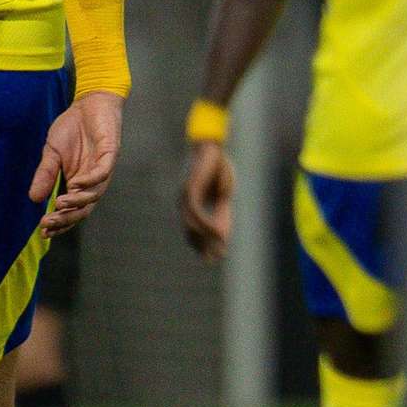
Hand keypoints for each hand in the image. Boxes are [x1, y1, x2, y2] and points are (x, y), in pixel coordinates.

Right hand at [32, 90, 123, 236]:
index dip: (60, 222)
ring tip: (60, 204)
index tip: (43, 231)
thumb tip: (33, 199)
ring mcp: (102, 167)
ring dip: (78, 202)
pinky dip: (90, 180)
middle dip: (67, 218)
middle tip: (48, 223)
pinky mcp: (110, 152)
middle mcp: (92, 179)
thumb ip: (45, 174)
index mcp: (78, 182)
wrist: (88, 102)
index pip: (72, 210)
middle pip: (84, 208)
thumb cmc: (72, 128)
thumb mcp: (51, 153)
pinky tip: (76, 184)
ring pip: (95, 194)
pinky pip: (103, 172)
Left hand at [179, 138, 234, 259]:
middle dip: (203, 247)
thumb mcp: (221, 193)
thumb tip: (222, 232)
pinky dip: (208, 225)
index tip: (213, 257)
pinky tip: (219, 233)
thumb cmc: (217, 166)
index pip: (193, 230)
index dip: (203, 245)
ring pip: (193, 226)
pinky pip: (198, 214)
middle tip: (214, 259)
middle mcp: (184, 203)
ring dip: (207, 239)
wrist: (212, 146)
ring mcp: (185, 197)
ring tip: (219, 249)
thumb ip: (220, 211)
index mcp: (190, 203)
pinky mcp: (190, 190)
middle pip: (190, 232)